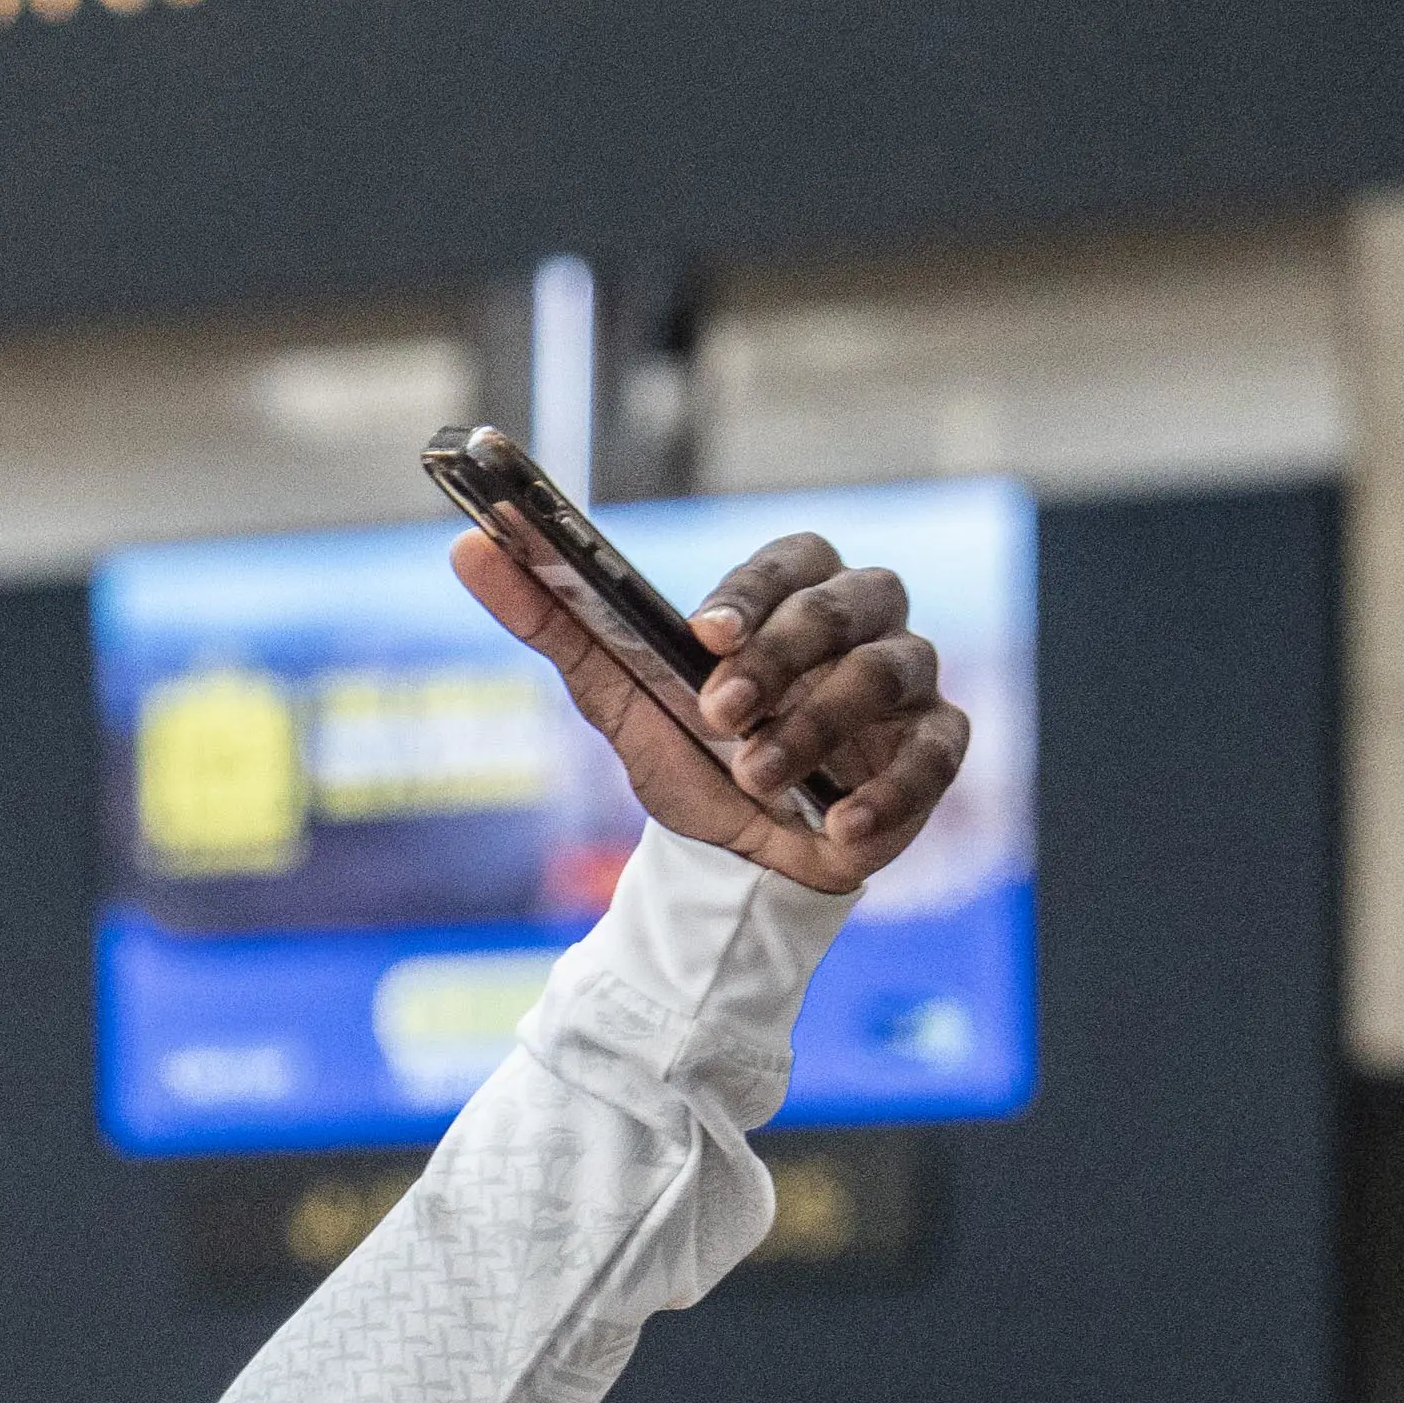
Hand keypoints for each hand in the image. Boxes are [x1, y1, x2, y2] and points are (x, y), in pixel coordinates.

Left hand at [449, 525, 967, 896]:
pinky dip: (888, 791)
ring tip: (755, 776)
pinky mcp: (936, 751)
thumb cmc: (689, 754)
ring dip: (817, 726)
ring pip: (890, 671)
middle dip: (783, 654)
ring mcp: (908, 685)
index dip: (754, 590)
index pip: (793, 560)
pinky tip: (838, 826)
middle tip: (720, 712)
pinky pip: (937, 754)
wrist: (733, 857)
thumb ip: (551, 618)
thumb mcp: (615, 690)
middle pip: (852, 602)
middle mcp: (863, 625)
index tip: (703, 633)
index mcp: (794, 595)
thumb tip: (467, 545)